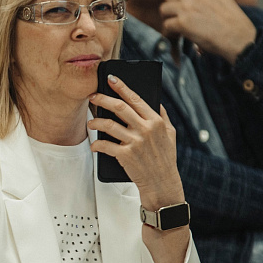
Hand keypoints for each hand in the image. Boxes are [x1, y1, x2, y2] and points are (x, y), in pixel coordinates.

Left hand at [88, 75, 183, 209]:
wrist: (162, 183)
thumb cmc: (165, 158)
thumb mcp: (170, 134)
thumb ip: (162, 116)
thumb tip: (156, 100)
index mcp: (155, 121)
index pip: (135, 99)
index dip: (122, 87)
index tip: (110, 79)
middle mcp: (145, 129)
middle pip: (119, 108)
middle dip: (103, 99)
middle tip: (93, 96)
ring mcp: (135, 142)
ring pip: (109, 125)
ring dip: (96, 122)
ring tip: (91, 122)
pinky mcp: (125, 156)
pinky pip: (105, 145)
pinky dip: (97, 145)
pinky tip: (94, 145)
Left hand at [160, 0, 256, 63]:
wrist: (239, 38)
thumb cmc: (231, 20)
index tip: (179, 0)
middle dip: (173, 7)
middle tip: (181, 17)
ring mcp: (186, 6)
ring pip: (164, 9)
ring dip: (170, 18)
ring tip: (179, 26)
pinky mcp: (182, 22)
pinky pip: (166, 25)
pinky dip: (171, 31)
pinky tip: (180, 34)